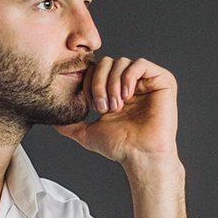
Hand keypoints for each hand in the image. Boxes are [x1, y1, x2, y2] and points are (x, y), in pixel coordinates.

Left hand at [54, 57, 178, 165]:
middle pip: (107, 62)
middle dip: (99, 83)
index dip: (90, 83)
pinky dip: (129, 77)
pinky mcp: (162, 80)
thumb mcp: (87, 133)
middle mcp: (131, 84)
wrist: (140, 155)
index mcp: (116, 91)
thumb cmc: (120, 146)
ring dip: (113, 84)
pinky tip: (127, 95)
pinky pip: (141, 64)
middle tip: (102, 106)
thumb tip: (55, 121)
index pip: (96, 70)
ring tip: (116, 106)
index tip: (93, 107)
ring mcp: (147, 81)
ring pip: (121, 62)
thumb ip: (71, 125)